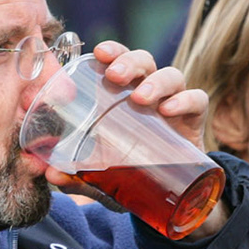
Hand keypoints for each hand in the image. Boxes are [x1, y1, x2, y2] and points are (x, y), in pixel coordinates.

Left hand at [57, 41, 228, 240]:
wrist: (169, 197)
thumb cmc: (132, 173)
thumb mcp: (103, 178)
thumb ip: (79, 176)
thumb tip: (51, 176)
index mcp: (124, 96)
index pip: (119, 61)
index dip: (112, 51)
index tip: (98, 52)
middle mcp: (150, 92)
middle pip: (144, 61)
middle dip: (129, 62)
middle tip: (115, 76)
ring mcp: (174, 104)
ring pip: (171, 75)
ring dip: (156, 82)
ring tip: (141, 99)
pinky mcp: (194, 120)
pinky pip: (197, 99)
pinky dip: (185, 100)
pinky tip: (168, 110)